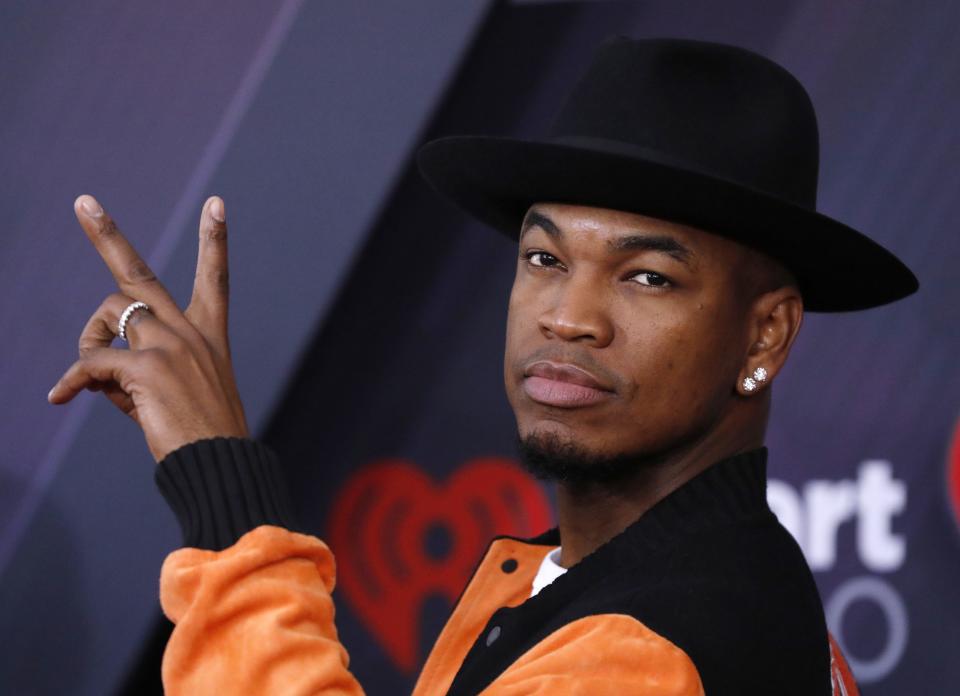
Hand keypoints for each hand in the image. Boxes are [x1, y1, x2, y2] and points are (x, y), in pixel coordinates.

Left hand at [48, 194, 249, 461]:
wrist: (218, 464)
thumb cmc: (200, 435)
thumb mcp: (173, 392)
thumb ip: (135, 368)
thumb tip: (88, 367)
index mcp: (209, 334)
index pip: (215, 276)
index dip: (215, 239)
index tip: (217, 204)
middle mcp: (190, 330)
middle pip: (138, 272)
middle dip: (106, 234)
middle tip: (83, 201)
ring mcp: (169, 344)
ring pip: (108, 316)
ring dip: (89, 343)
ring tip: (86, 381)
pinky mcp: (146, 367)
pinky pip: (92, 362)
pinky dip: (72, 380)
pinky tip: (61, 397)